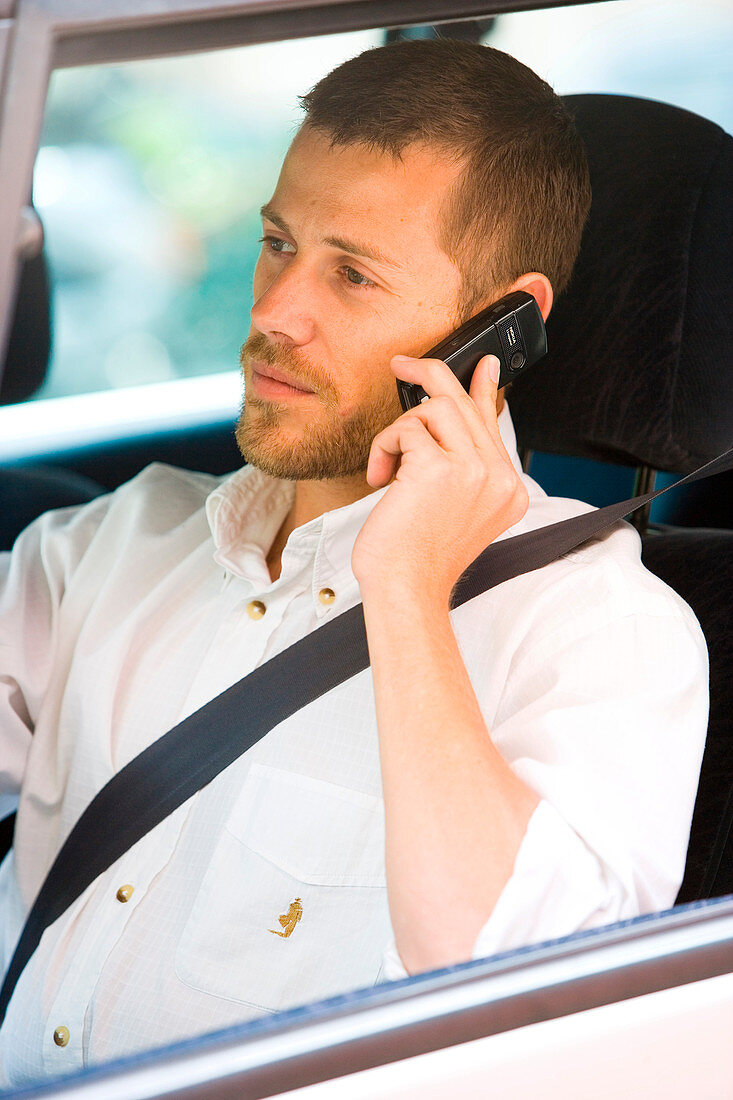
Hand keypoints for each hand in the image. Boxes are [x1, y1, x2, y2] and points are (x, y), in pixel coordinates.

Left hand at [352, 353, 528, 605]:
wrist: (406, 590)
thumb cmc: (418, 555)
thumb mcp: (451, 506)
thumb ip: (459, 461)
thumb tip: (453, 416)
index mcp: (508, 489)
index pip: (494, 422)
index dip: (484, 387)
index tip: (484, 362)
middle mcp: (500, 478)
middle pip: (463, 402)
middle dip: (427, 376)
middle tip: (400, 365)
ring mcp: (475, 471)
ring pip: (434, 409)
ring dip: (399, 431)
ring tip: (387, 466)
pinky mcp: (441, 468)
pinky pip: (405, 430)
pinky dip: (383, 449)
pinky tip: (379, 478)